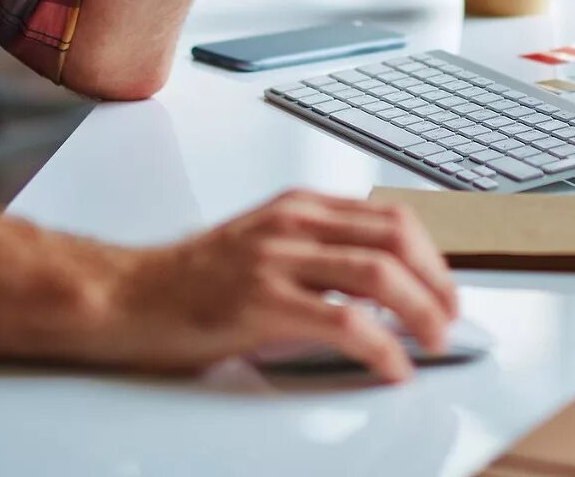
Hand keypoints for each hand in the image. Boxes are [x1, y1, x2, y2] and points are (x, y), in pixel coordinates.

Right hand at [91, 189, 458, 382]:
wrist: (126, 294)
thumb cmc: (190, 279)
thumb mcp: (262, 242)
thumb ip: (314, 250)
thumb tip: (377, 284)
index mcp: (298, 207)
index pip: (390, 217)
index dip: (432, 256)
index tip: (446, 290)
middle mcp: (293, 223)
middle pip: (396, 240)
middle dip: (437, 283)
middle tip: (449, 320)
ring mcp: (277, 260)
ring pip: (379, 275)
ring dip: (421, 312)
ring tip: (432, 342)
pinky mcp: (262, 304)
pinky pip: (345, 324)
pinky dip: (382, 348)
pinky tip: (391, 367)